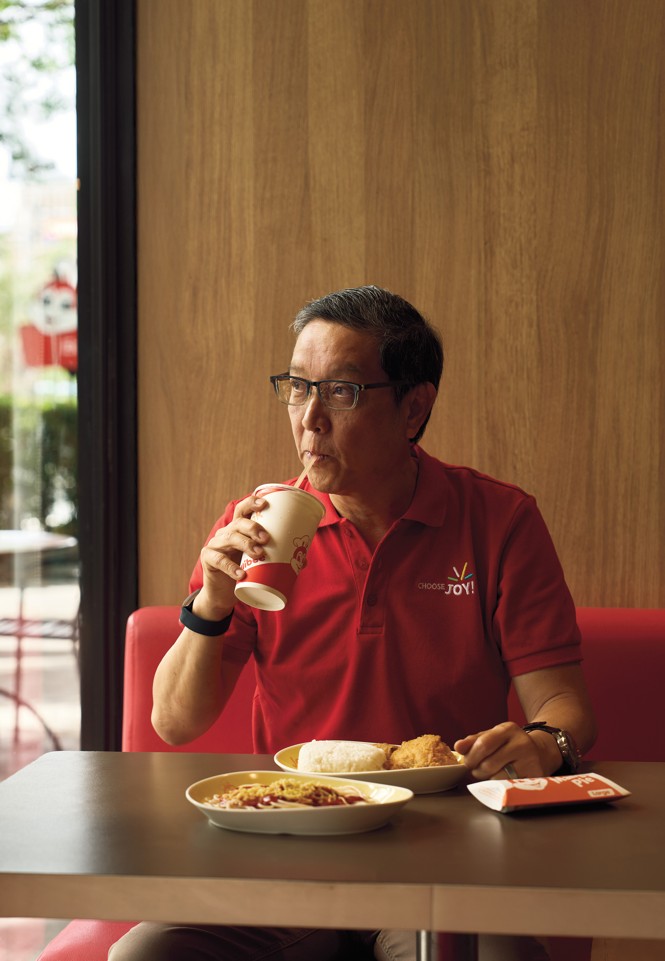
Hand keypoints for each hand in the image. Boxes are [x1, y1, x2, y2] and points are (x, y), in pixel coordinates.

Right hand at [196, 494, 269, 615]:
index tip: (265, 503)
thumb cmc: (244, 571)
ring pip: (229, 538)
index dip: (251, 503)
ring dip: (245, 543)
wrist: (223, 593)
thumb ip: (278, 559)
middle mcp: (226, 533)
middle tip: (267, 539)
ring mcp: (215, 545)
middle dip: (253, 527)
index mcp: (239, 528)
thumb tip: (303, 561)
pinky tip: (241, 574)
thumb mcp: (259, 562)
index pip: (243, 510)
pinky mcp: (208, 559)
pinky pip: (219, 560)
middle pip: (238, 523)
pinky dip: (231, 567)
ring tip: (259, 553)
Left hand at [454, 721, 548, 779]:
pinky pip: (509, 787)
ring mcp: (530, 761)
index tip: (467, 762)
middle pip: (488, 764)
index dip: (471, 757)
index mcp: (507, 729)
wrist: (540, 752)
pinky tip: (499, 781)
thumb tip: (458, 747)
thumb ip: (473, 741)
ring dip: (487, 780)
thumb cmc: (510, 745)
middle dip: (476, 771)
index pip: (483, 744)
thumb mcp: (493, 736)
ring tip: (488, 775)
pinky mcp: (535, 777)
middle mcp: (521, 743)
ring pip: (498, 778)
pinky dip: (499, 787)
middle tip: (476, 771)